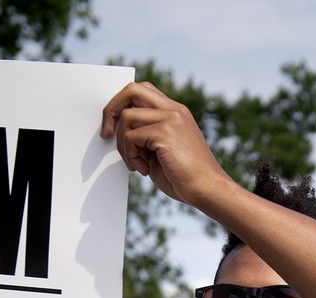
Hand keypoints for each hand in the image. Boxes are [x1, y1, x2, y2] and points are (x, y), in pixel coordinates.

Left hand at [101, 82, 228, 204]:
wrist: (209, 190)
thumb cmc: (186, 178)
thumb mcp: (162, 151)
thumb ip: (145, 136)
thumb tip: (117, 131)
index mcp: (176, 112)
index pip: (142, 91)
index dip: (123, 105)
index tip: (113, 128)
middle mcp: (174, 110)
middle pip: (131, 90)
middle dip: (112, 110)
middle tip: (106, 133)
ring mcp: (171, 118)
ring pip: (127, 117)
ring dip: (123, 144)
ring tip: (135, 163)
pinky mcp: (166, 132)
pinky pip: (131, 136)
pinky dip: (131, 156)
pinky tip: (143, 169)